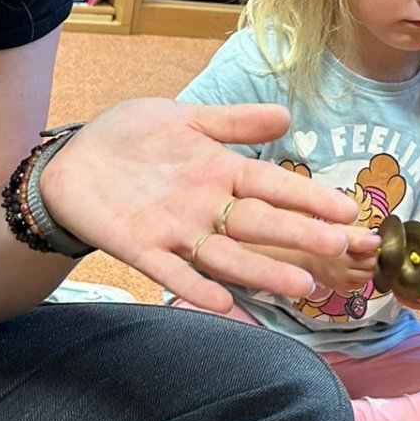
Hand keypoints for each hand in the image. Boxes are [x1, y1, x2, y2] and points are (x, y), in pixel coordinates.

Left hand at [38, 99, 358, 310]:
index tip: (348, 211)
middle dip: (299, 235)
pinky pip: (171, 271)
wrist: (71, 160)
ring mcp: (175, 231)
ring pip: (227, 255)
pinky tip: (223, 304)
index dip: (308, 197)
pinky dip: (196, 288)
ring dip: (262, 272)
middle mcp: (205, 207)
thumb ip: (233, 121)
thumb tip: (286, 116)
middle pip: (259, 223)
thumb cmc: (131, 137)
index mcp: (219, 172)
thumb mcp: (184, 116)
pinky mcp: (139, 247)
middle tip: (339, 246)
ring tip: (299, 285)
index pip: (272, 184)